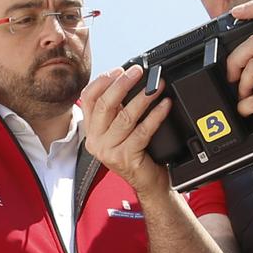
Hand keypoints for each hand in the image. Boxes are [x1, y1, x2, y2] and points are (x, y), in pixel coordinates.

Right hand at [81, 65, 173, 197]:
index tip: (120, 70)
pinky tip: (164, 105)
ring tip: (157, 86)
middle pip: (104, 105)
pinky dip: (155, 116)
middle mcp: (96, 141)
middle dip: (122, 84)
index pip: (88, 99)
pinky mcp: (126, 158)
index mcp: (91, 131)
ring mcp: (109, 151)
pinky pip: (142, 132)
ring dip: (143, 98)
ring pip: (124, 117)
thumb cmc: (137, 153)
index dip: (103, 81)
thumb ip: (118, 109)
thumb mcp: (121, 129)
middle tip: (138, 72)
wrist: (149, 183)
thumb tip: (130, 79)